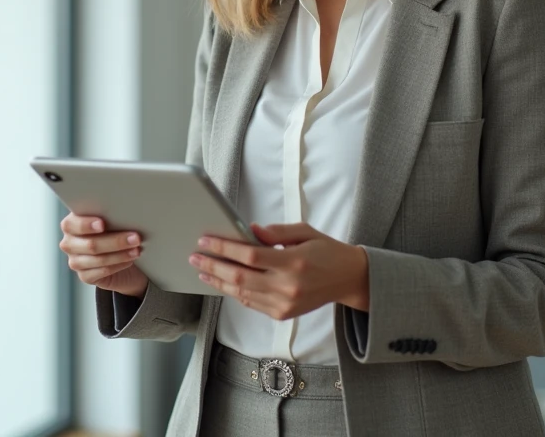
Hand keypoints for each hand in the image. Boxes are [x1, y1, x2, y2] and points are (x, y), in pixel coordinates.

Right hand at [59, 213, 148, 297]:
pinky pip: (101, 272)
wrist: (119, 255)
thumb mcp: (110, 220)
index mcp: (71, 224)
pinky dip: (118, 265)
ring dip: (120, 255)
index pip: (71, 224)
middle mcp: (69, 243)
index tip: (102, 224)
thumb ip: (109, 216)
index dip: (86, 224)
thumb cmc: (114, 231)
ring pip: (98, 259)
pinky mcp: (85, 276)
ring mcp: (75, 261)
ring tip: (136, 250)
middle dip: (115, 241)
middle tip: (135, 238)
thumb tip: (125, 214)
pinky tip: (129, 261)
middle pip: (90, 244)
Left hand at [190, 222, 369, 319]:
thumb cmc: (328, 251)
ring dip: (219, 281)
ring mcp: (284, 304)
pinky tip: (223, 282)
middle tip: (195, 256)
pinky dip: (235, 293)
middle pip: (239, 277)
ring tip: (203, 270)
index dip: (224, 248)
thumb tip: (249, 230)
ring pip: (242, 293)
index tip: (206, 240)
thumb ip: (276, 231)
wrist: (349, 279)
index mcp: (293, 262)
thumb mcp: (305, 232)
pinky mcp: (282, 314)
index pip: (249, 255)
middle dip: (214, 265)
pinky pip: (252, 303)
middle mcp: (287, 286)